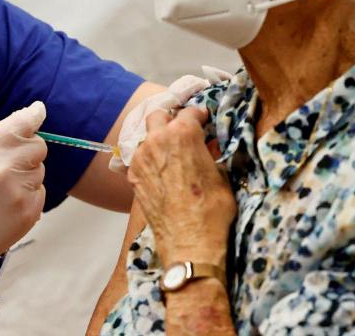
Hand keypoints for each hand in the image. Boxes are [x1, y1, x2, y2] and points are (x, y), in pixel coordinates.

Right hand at [0, 86, 47, 286]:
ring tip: (0, 184)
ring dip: (26, 172)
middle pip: (37, 146)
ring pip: (39, 169)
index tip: (37, 110)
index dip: (33, 114)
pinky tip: (5, 201)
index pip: (22, 124)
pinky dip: (28, 193)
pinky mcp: (29, 214)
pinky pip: (40, 192)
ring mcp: (19, 194)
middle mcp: (5, 171)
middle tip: (5, 158)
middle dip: (25, 147)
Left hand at [128, 106, 236, 264]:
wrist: (190, 242)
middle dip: (171, 119)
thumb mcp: (222, 176)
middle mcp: (157, 140)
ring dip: (157, 139)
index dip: (199, 115)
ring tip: (170, 152)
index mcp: (183, 133)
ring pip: (146, 136)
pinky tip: (160, 170)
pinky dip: (149, 158)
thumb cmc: (212, 210)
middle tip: (182, 131)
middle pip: (159, 115)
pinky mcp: (133, 176)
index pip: (189, 111)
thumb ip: (212, 154)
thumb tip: (210, 146)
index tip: (203, 121)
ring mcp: (141, 157)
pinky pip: (139, 158)